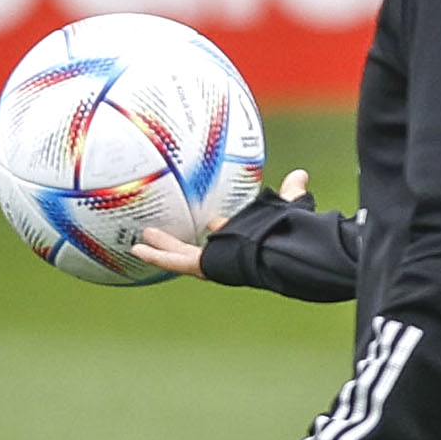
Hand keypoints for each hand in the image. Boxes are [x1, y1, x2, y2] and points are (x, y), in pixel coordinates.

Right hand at [131, 169, 311, 277]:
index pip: (227, 233)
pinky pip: (174, 261)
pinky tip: (138, 251)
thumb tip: (301, 174)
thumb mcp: (288, 204)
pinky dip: (157, 256)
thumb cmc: (288, 229)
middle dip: (180, 242)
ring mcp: (214, 261)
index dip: (219, 227)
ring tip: (139, 244)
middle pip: (199, 249)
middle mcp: (227, 253)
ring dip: (161, 249)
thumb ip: (291, 191)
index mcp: (244, 240)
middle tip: (160, 234)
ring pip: (180, 256)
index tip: (211, 220)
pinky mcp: (204, 266)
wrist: (284, 251)